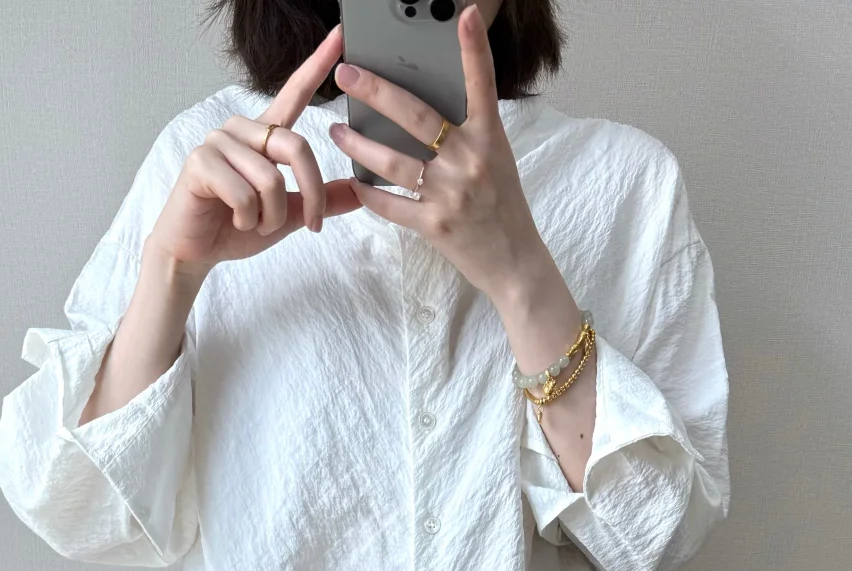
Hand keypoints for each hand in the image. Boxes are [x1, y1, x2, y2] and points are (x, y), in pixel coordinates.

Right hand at [149, 24, 359, 277]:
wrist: (195, 251)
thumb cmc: (235, 227)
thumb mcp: (288, 215)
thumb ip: (320, 200)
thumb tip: (359, 192)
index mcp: (264, 134)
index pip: (294, 92)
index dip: (317, 63)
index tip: (340, 34)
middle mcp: (241, 128)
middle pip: (297, 147)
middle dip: (313, 195)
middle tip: (312, 225)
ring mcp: (218, 141)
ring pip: (271, 180)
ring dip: (272, 217)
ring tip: (254, 223)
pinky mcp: (200, 161)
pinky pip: (244, 196)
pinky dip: (247, 220)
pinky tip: (233, 221)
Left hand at [329, 2, 550, 305]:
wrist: (515, 264)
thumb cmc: (503, 207)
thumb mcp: (496, 161)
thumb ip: (466, 134)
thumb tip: (423, 109)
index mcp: (489, 138)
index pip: (482, 84)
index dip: (474, 49)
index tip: (464, 15)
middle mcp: (470, 161)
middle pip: (416, 116)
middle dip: (376, 92)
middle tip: (346, 74)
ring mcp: (451, 194)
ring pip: (393, 161)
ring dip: (359, 145)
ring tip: (337, 130)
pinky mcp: (435, 226)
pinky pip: (392, 205)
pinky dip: (369, 194)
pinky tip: (352, 182)